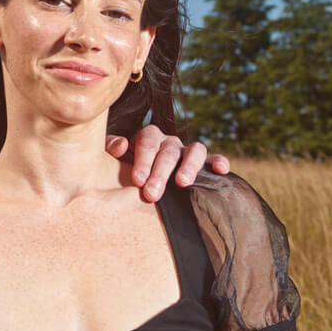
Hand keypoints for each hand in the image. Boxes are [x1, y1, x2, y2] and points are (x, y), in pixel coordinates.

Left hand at [106, 126, 230, 201]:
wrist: (137, 181)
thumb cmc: (122, 169)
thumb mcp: (110, 158)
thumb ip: (111, 148)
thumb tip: (122, 145)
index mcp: (148, 137)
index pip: (148, 143)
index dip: (143, 160)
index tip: (138, 180)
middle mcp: (169, 142)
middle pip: (169, 152)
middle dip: (160, 173)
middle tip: (152, 194)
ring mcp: (186, 152)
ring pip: (194, 150)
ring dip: (189, 166)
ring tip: (182, 183)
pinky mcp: (202, 164)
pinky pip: (213, 159)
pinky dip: (219, 161)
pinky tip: (221, 170)